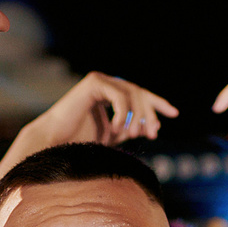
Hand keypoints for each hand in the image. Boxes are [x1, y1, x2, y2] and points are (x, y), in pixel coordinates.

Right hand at [0, 71, 176, 181]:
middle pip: (139, 93)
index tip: (174, 114)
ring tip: (134, 134)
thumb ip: (129, 128)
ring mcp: (99, 81)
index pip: (140, 95)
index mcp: (110, 95)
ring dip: (137, 115)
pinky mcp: (93, 83)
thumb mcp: (112, 136)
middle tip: (153, 133)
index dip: (158, 104)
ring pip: (132, 93)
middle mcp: (105, 84)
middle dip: (149, 113)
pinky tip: (118, 129)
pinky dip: (123, 113)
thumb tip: (151, 126)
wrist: (54, 145)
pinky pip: (119, 95)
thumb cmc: (78, 144)